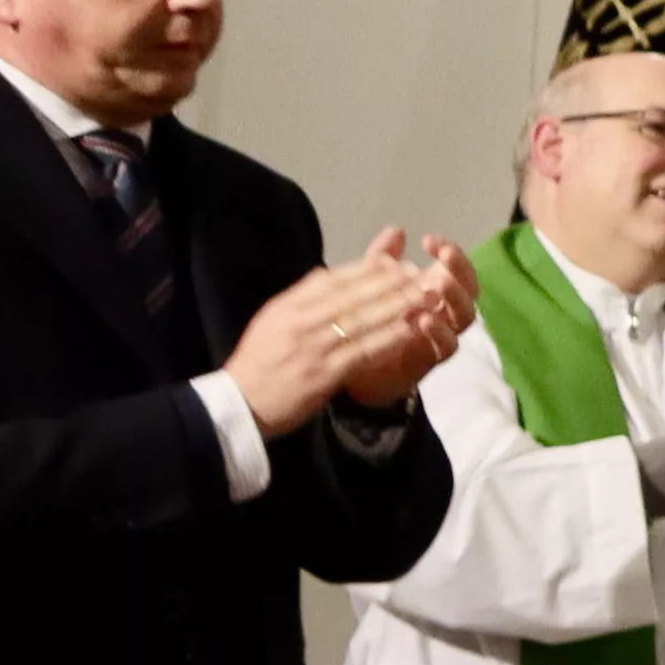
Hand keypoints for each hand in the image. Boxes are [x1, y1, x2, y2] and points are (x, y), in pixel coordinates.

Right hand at [227, 230, 467, 436]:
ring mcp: (313, 347)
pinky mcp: (324, 373)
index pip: (333, 279)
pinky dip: (388, 339)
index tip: (395, 261)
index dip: (367, 269)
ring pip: (362, 320)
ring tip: (425, 296)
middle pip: (352, 296)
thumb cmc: (260, 361)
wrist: (239, 402)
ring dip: (397, 306)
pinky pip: (363, 351)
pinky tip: (411, 330)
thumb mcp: (273, 319)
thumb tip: (326, 272)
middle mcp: (301, 321)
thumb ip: (301, 297)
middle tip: (420, 273)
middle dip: (389, 282)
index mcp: (289, 306)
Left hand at [338, 231, 471, 405]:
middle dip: (460, 270)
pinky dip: (439, 332)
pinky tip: (423, 319)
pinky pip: (447, 346)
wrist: (350, 366)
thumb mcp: (369, 284)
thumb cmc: (366, 324)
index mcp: (433, 291)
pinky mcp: (432, 359)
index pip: (455, 269)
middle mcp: (444, 312)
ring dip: (455, 298)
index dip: (450, 253)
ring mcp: (440, 335)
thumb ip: (382, 259)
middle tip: (444, 256)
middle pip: (469, 289)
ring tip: (437, 285)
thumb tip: (397, 230)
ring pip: (464, 316)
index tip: (429, 240)